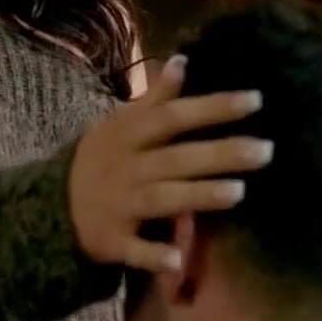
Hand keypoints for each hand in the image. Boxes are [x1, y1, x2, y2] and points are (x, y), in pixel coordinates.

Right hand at [69, 55, 272, 272]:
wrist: (55, 205)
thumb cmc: (104, 159)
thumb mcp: (120, 124)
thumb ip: (153, 99)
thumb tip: (182, 60)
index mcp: (128, 135)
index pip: (173, 116)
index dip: (212, 107)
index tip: (255, 100)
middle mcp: (125, 167)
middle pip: (175, 158)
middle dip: (219, 154)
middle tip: (266, 150)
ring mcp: (118, 205)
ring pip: (161, 199)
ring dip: (196, 195)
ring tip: (238, 192)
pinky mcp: (112, 241)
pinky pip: (134, 250)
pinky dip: (153, 256)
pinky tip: (178, 260)